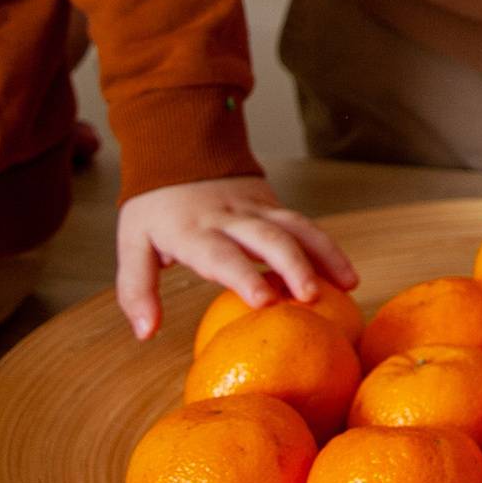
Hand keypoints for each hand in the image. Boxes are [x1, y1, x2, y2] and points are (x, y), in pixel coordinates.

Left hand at [114, 178, 359, 342]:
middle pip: (269, 238)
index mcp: (192, 230)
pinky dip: (325, 246)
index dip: (244, 277)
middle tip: (313, 296)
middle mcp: (229, 217)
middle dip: (294, 266)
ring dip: (324, 253)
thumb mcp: (132, 244)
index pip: (221, 254)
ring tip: (349, 283)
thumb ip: (136, 289)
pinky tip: (343, 272)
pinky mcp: (272, 204)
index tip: (264, 302)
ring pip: (297, 226)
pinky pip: (303, 224)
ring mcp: (255, 207)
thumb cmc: (155, 209)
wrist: (180, 149)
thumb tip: (146, 332)